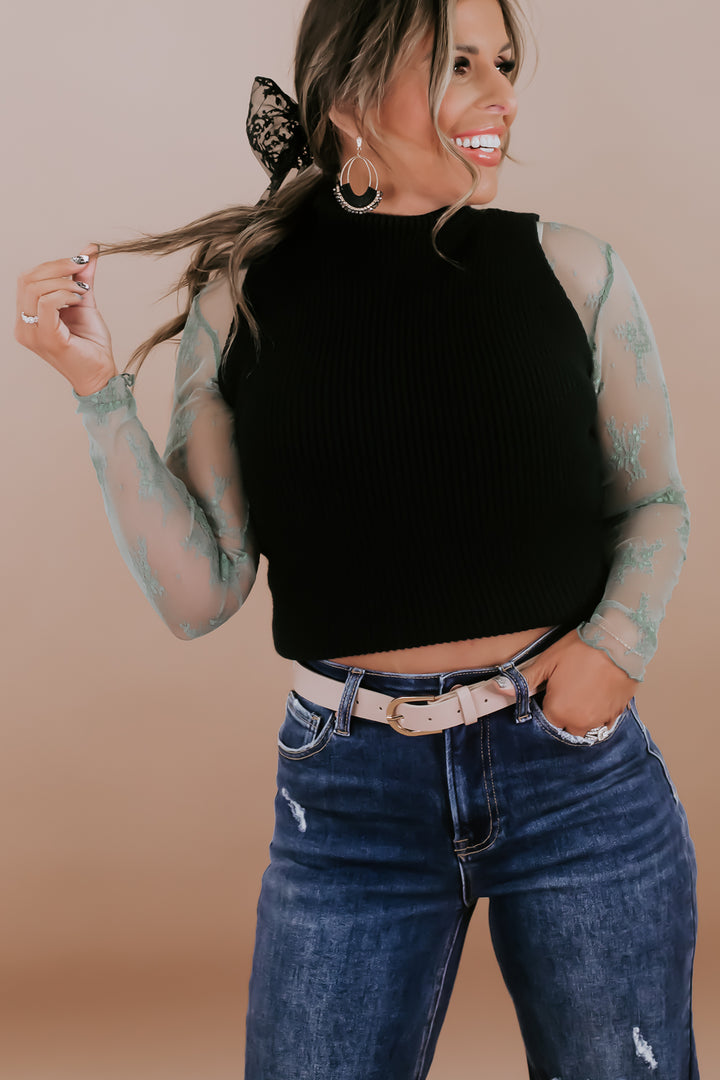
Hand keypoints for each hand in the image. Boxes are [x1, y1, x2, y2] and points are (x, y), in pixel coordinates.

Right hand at [15, 243, 116, 395]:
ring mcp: (32, 333)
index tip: (80, 262)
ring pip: (35, 289)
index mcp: (27, 317)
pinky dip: (64, 294)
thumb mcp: (84, 302)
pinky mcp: (47, 338)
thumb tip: (88, 250)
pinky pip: (46, 303)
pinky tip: (78, 299)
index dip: (52, 265)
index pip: (27, 279)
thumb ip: (82, 277)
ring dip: (63, 282)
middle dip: (57, 267)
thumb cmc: (91, 343)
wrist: (102, 373)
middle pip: (27, 280)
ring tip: (83, 290)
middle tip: (81, 270)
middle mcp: (23, 326)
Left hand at [495, 628, 637, 736]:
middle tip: (568, 689)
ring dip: (583, 713)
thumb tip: (499, 690)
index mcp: (558, 711)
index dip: (548, 705)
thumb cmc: (581, 649)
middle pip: (567, 726)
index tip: (551, 692)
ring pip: (586, 725)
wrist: (618, 642)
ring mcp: (600, 719)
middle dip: (565, 712)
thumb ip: (524, 681)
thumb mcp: (546, 662)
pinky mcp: (618, 713)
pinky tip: (598, 693)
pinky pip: (604, 720)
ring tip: (584, 689)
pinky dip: (600, 711)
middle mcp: (580, 721)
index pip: (547, 721)